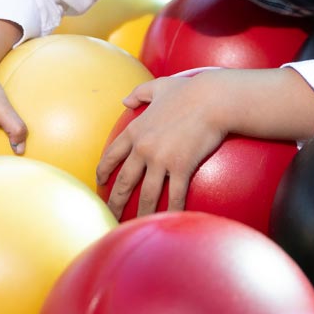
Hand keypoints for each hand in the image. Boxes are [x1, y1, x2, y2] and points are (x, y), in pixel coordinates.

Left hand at [96, 72, 227, 220]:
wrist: (212, 99)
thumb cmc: (189, 90)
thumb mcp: (159, 86)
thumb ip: (140, 93)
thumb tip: (124, 101)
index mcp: (136, 130)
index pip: (112, 155)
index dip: (103, 171)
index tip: (100, 183)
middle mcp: (144, 148)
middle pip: (124, 181)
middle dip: (115, 201)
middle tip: (110, 214)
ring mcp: (161, 160)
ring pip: (147, 194)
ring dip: (140, 213)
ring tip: (136, 226)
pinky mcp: (181, 168)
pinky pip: (174, 196)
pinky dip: (172, 211)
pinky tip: (171, 221)